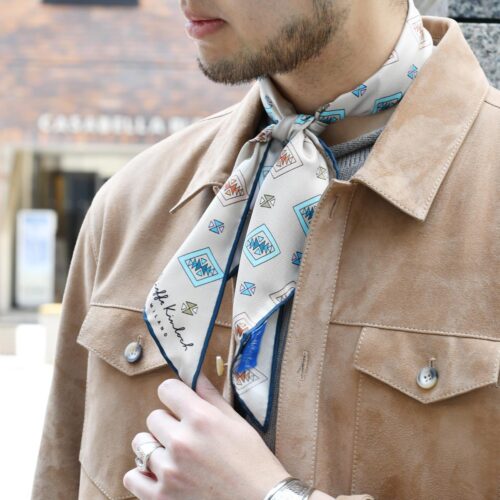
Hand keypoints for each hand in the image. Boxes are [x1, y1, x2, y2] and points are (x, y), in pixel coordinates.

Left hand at [123, 372, 288, 499]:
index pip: (167, 389)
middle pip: (153, 417)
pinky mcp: (161, 497)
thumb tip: (195, 375)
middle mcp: (181, 441)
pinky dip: (142, 474)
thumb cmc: (253, 462)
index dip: (174, 394)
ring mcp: (169, 471)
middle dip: (167, 423)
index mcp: (201, 418)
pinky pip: (132, 477)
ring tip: (172, 455)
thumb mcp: (237, 423)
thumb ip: (211, 397)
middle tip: (184, 434)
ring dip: (154, 447)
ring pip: (141, 444)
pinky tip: (159, 473)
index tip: (179, 403)